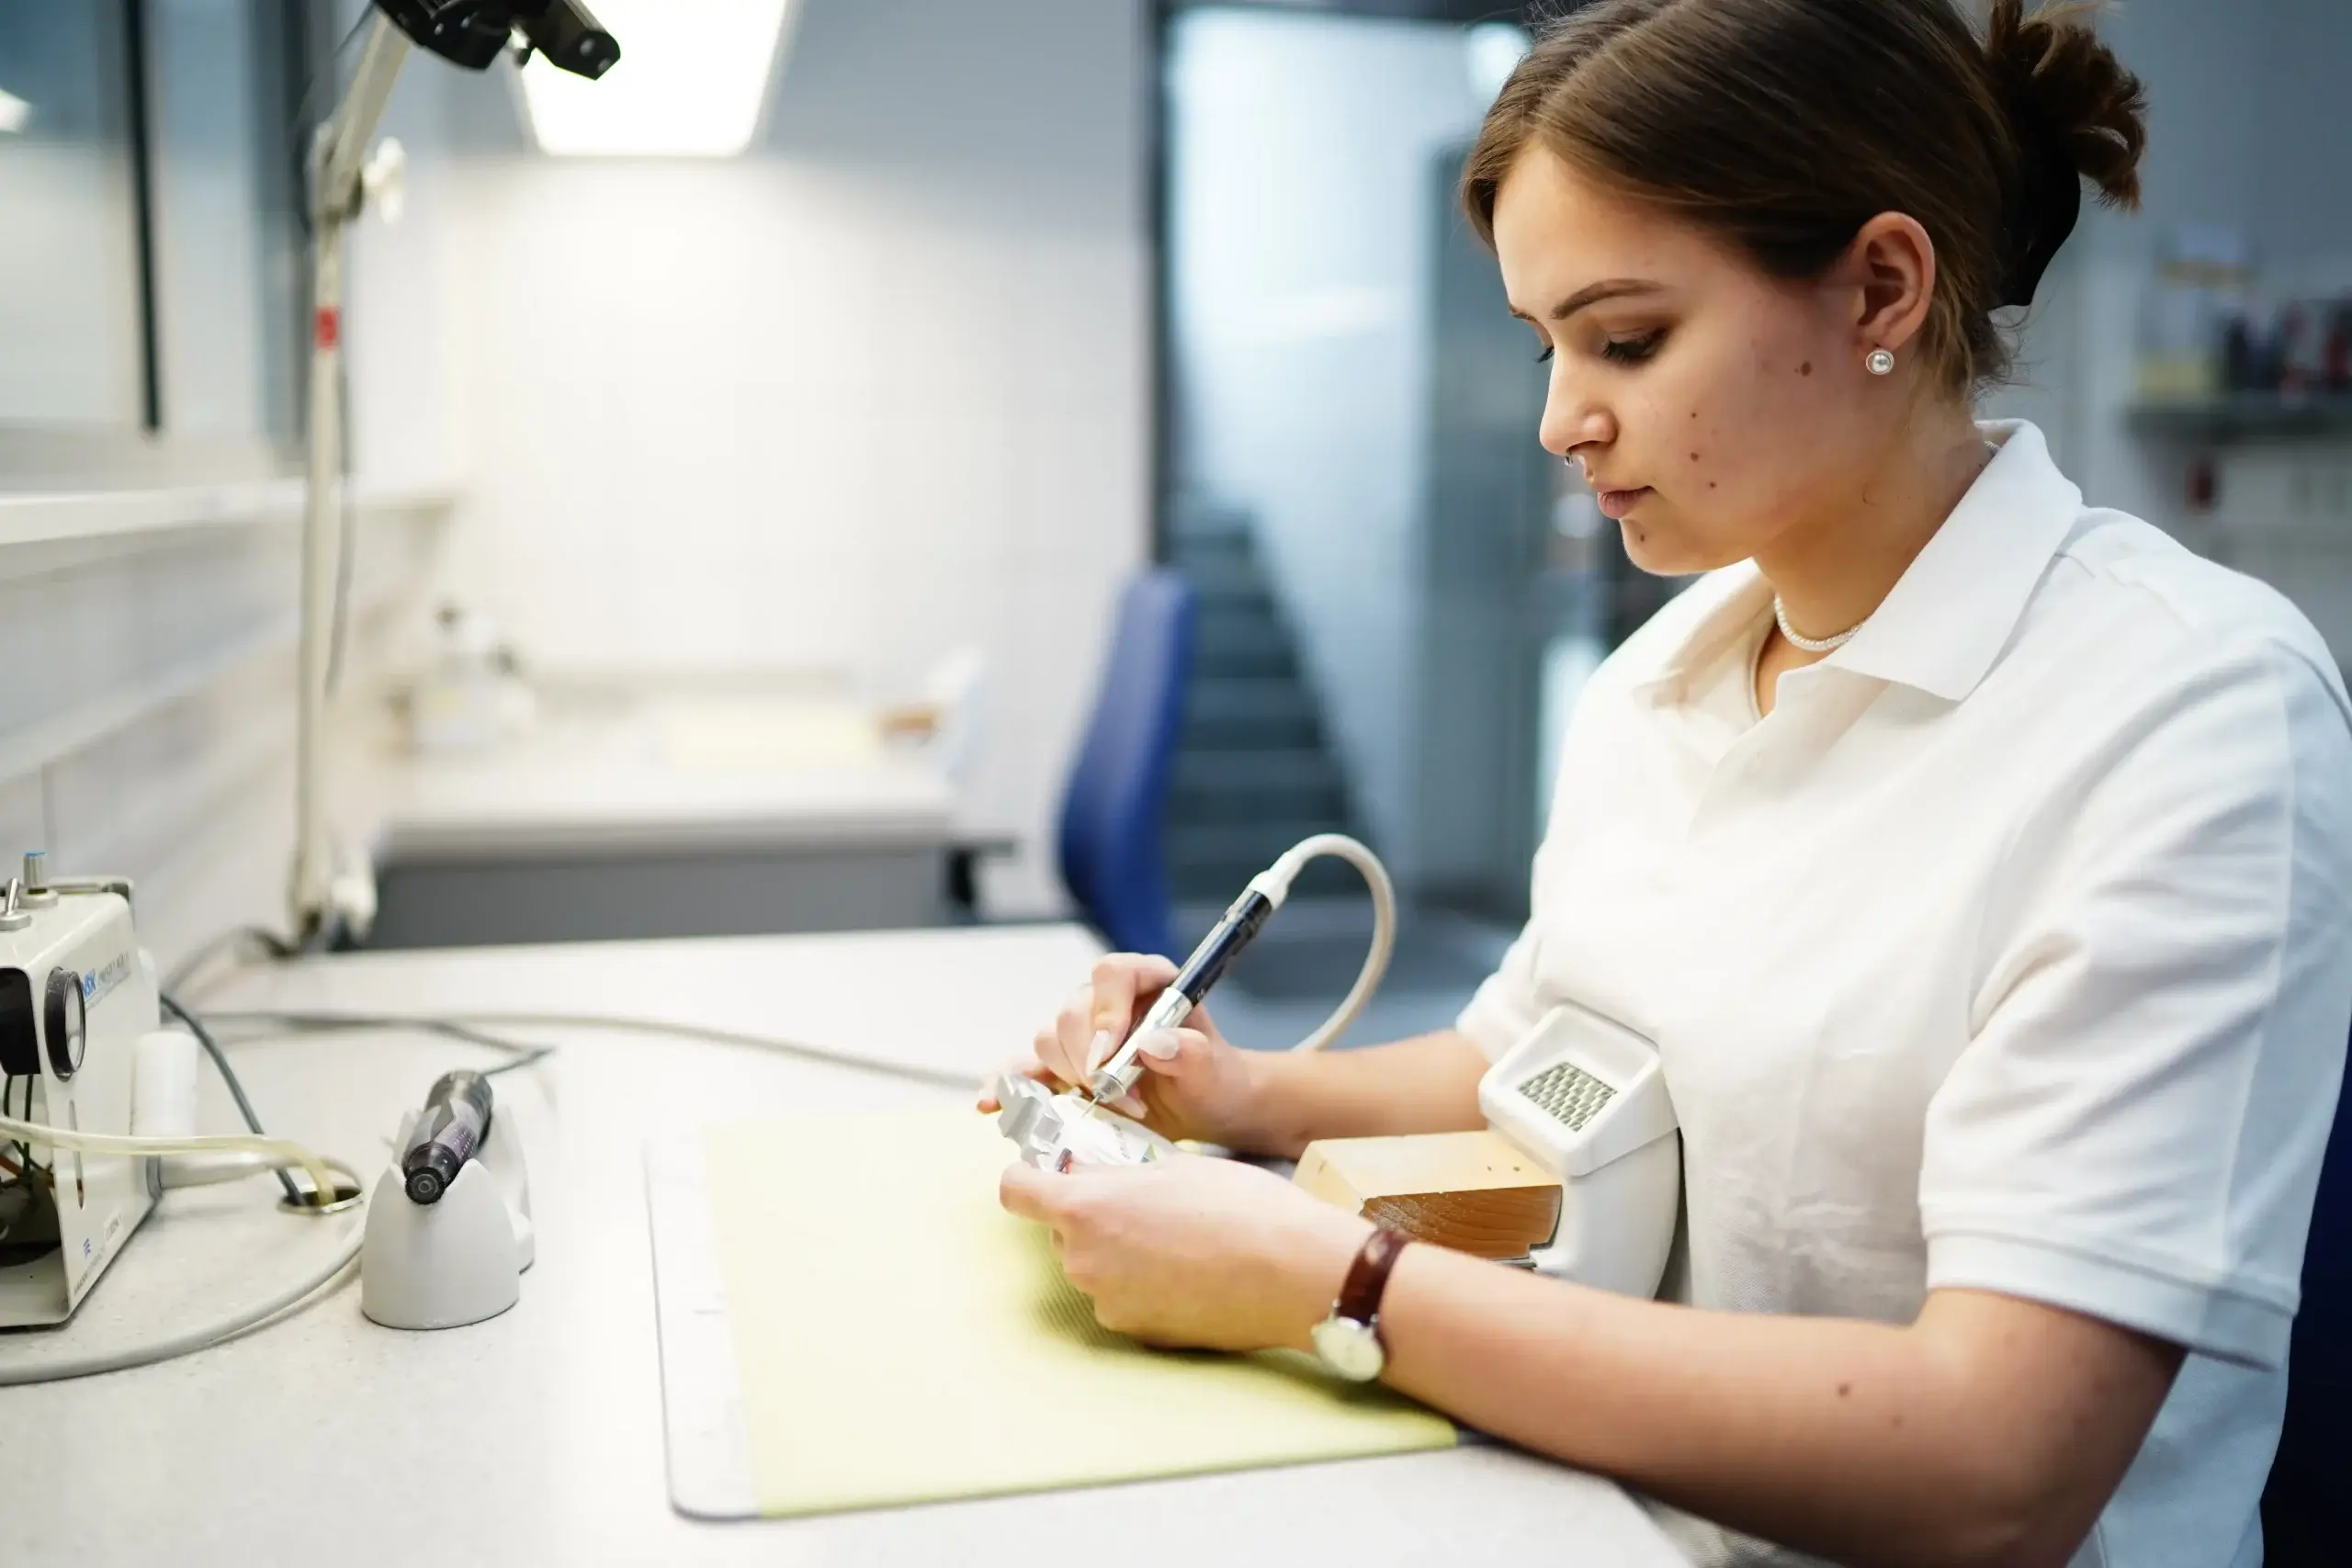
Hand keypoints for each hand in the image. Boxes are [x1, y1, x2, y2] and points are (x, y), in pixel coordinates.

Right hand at [977, 953, 1270, 1151]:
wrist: (1204, 1108)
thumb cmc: (1214, 1080)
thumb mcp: (1213, 1069)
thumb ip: (1192, 1052)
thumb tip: (1153, 1043)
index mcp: (1146, 981)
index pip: (1112, 973)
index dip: (1106, 1010)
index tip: (1112, 1055)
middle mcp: (1107, 1000)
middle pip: (1072, 1012)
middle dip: (1089, 1060)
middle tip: (1120, 1097)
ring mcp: (1080, 1033)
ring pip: (1047, 1040)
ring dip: (1068, 1079)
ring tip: (1108, 1108)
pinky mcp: (1062, 1067)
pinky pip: (1022, 1069)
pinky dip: (1006, 1085)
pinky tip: (991, 1104)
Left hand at [999, 1153, 1372, 1352]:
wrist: (1294, 1273)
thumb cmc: (1241, 1207)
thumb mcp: (1172, 1166)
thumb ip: (1115, 1173)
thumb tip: (1085, 1175)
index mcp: (1085, 1210)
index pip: (1016, 1191)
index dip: (1032, 1178)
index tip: (1053, 1173)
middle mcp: (1083, 1263)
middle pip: (1061, 1231)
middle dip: (1090, 1215)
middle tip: (1144, 1201)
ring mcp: (1109, 1304)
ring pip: (1094, 1266)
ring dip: (1119, 1251)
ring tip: (1178, 1238)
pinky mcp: (1139, 1333)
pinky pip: (1124, 1298)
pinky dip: (1144, 1285)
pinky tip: (1190, 1272)